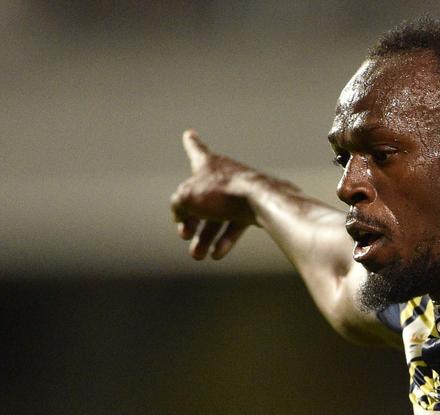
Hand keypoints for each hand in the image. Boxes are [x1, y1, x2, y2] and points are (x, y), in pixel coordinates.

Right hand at [170, 130, 259, 259]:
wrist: (261, 201)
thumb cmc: (222, 193)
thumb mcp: (186, 198)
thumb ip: (177, 205)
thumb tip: (181, 216)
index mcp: (208, 163)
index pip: (196, 149)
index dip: (191, 143)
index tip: (189, 133)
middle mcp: (225, 174)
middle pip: (202, 199)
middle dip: (191, 222)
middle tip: (184, 236)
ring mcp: (240, 190)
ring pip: (218, 216)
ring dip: (206, 237)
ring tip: (198, 256)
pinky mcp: (254, 207)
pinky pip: (235, 224)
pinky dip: (225, 239)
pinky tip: (217, 254)